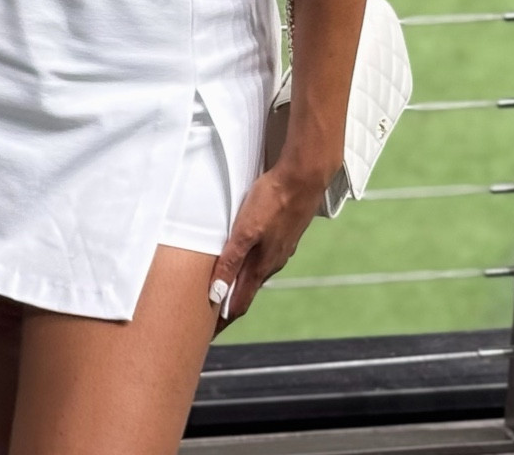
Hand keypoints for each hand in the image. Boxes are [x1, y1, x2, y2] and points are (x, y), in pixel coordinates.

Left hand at [206, 162, 321, 324]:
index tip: (210, 334)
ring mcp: (280, 248)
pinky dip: (249, 265)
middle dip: (230, 304)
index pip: (239, 303)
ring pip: (256, 272)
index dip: (224, 320)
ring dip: (240, 283)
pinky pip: (262, 257)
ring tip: (225, 289)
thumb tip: (217, 295)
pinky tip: (245, 257)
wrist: (303, 178)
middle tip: (211, 316)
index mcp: (262, 266)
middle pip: (247, 290)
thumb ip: (231, 261)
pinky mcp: (283, 233)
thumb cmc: (273, 201)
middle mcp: (272, 262)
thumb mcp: (244, 231)